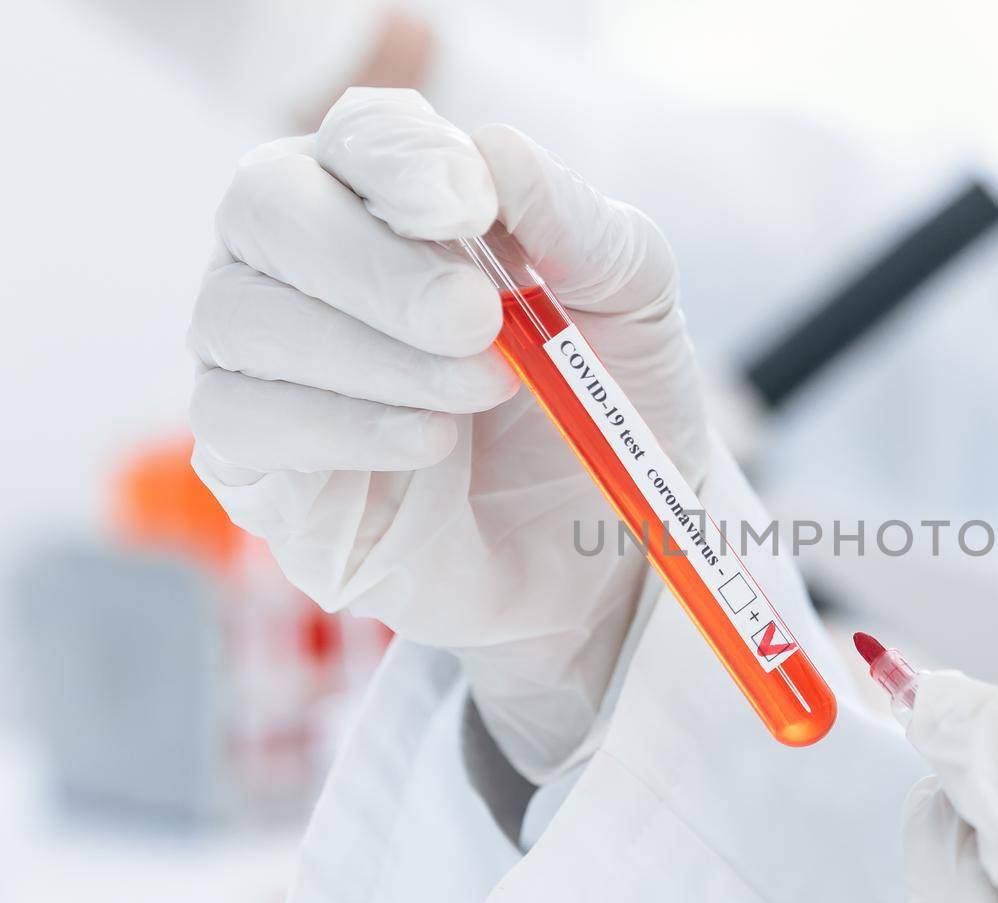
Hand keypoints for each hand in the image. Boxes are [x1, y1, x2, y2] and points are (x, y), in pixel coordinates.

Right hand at [188, 88, 706, 782]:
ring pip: (243, 314)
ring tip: (481, 391)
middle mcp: (307, 258)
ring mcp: (266, 356)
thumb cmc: (605, 396)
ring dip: (372, 353)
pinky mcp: (254, 460)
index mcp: (397, 195)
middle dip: (373, 262)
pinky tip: (428, 442)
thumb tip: (492, 151)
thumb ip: (572, 219)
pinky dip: (337, 425)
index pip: (360, 135)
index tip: (465, 207)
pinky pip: (240, 419)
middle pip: (267, 204)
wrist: (605, 544)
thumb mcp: (628, 297)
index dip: (399, 159)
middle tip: (474, 319)